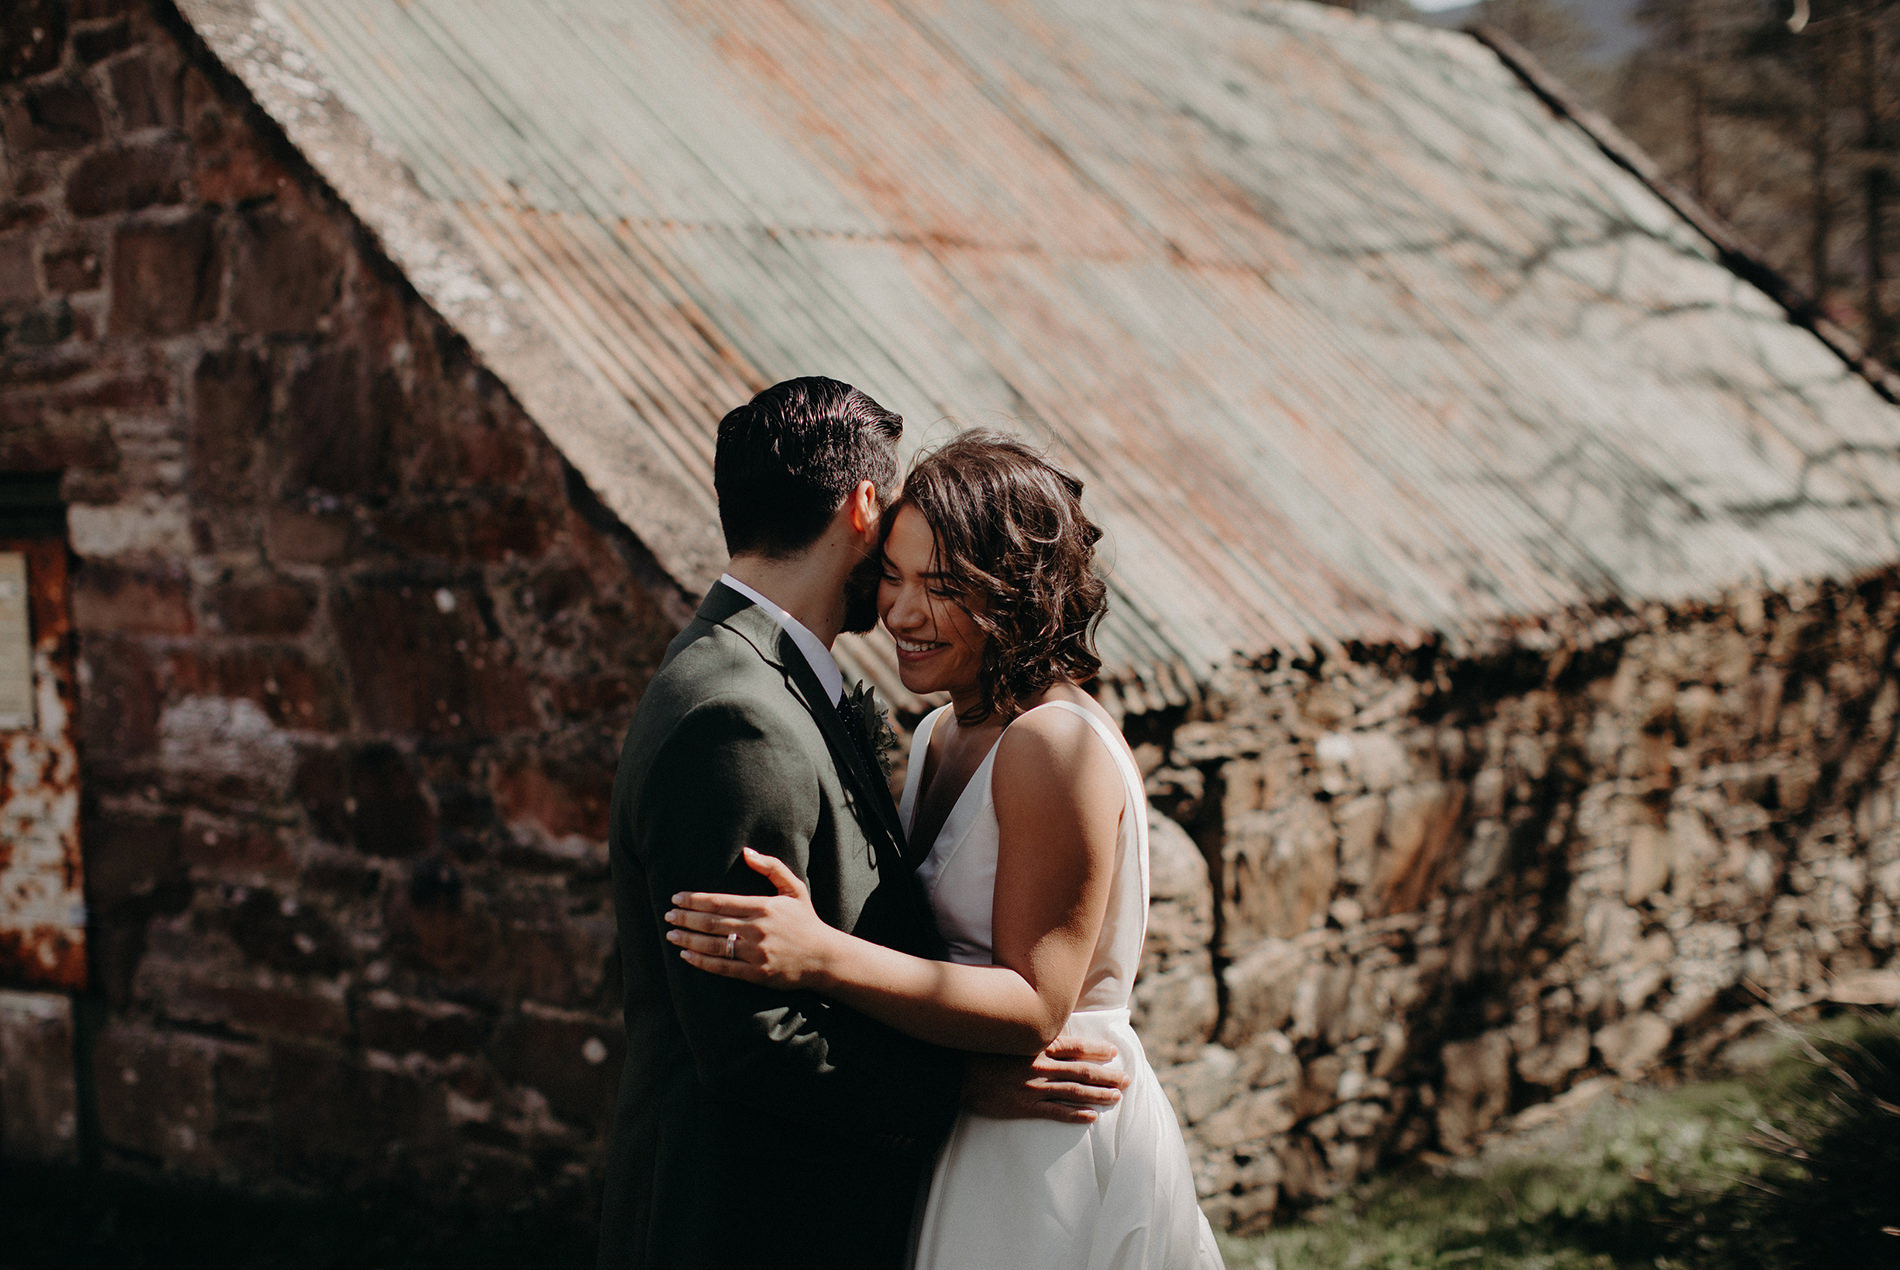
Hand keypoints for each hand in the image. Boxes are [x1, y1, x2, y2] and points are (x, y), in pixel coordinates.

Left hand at [666, 847, 838, 988]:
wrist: (824, 958)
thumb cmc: (806, 921)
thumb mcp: (794, 888)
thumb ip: (772, 867)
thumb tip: (747, 851)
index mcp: (764, 907)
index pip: (720, 902)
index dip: (694, 900)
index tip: (676, 898)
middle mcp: (758, 929)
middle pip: (712, 923)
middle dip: (685, 918)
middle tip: (668, 916)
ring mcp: (756, 953)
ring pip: (713, 945)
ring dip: (688, 939)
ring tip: (671, 934)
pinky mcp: (756, 973)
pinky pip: (722, 967)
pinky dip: (701, 962)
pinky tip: (686, 955)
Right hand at [961, 1035, 1127, 1123]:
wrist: (955, 1074)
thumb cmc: (978, 1049)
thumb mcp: (1005, 1033)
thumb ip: (1026, 1032)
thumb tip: (1045, 1026)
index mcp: (1036, 1046)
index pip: (1074, 1046)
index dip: (1096, 1049)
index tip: (1113, 1051)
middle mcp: (1040, 1066)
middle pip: (1082, 1071)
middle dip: (1107, 1075)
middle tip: (1127, 1079)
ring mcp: (1034, 1088)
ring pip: (1074, 1091)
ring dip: (1098, 1094)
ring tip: (1117, 1096)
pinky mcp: (1025, 1107)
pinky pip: (1056, 1112)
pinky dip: (1075, 1115)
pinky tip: (1091, 1117)